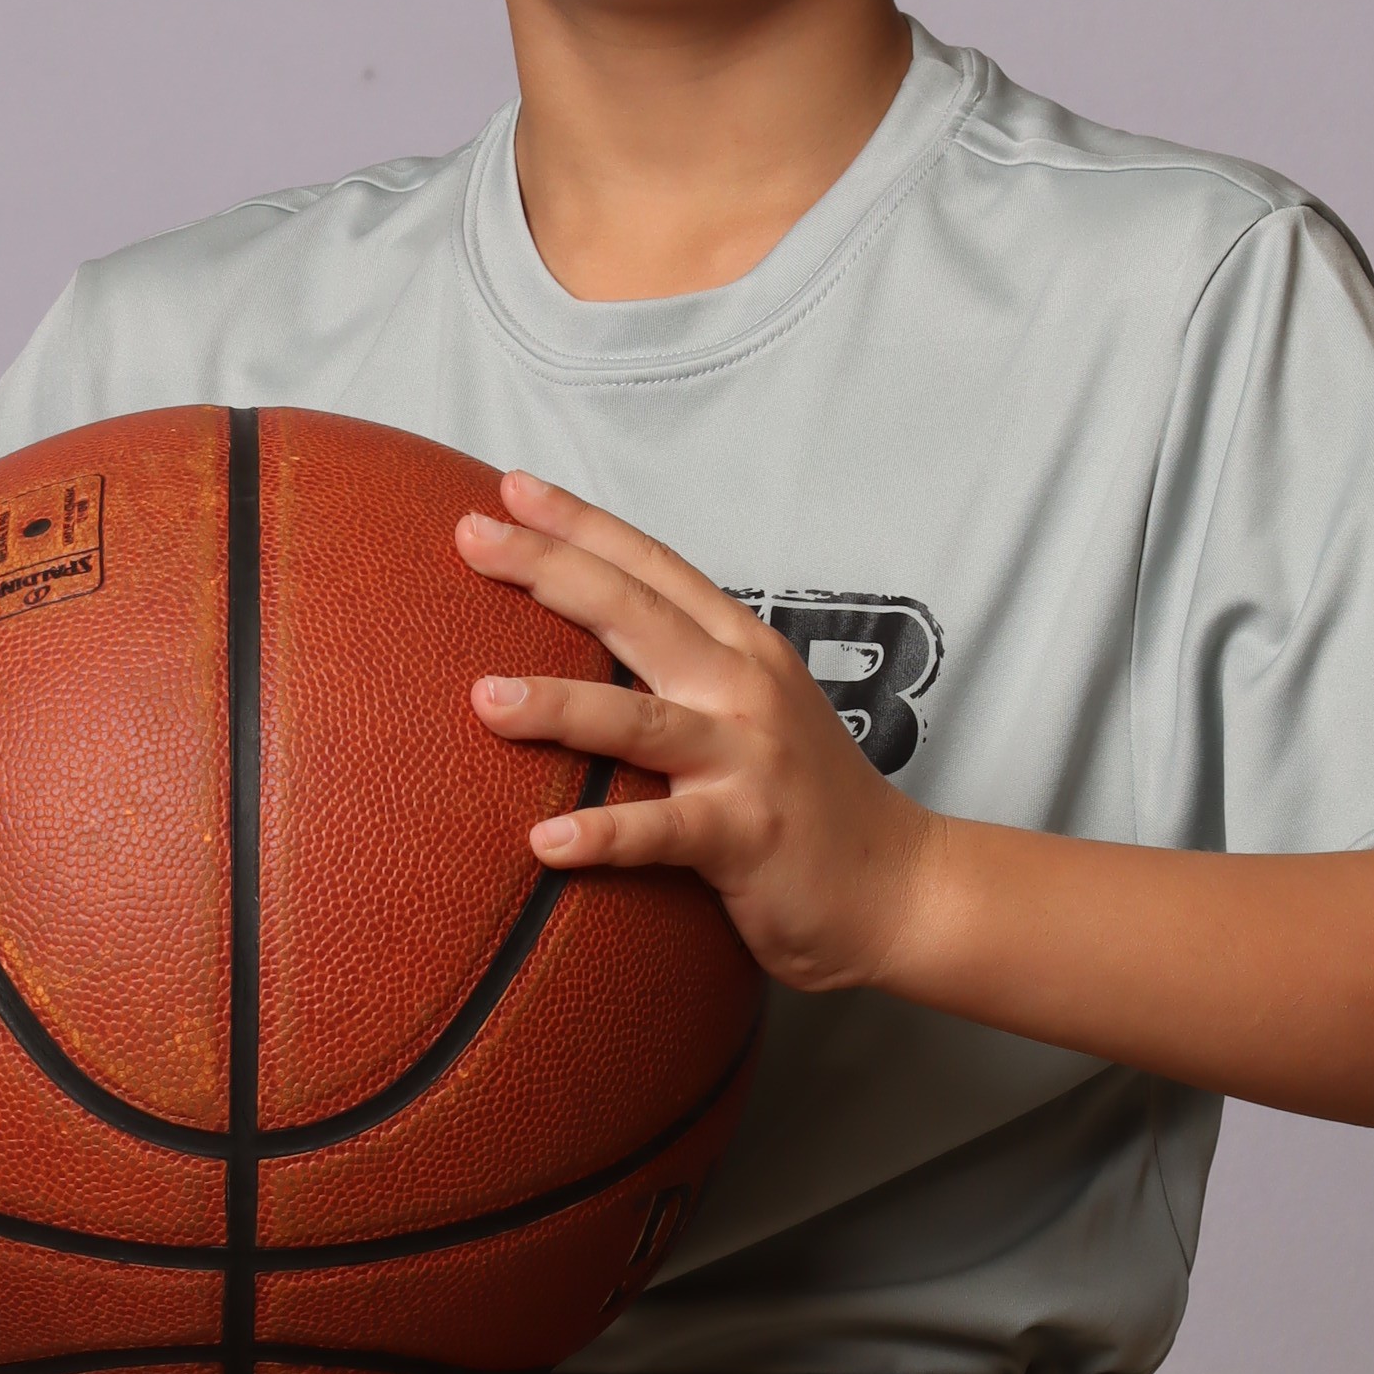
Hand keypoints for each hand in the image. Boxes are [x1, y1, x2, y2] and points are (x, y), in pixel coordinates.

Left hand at [459, 472, 935, 994]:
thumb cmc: (809, 799)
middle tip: (471, 538)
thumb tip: (589, 654)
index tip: (510, 490)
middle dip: (550, 568)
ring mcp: (746, 758)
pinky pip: (662, 832)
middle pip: (635, 611)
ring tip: (482, 700)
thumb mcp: (754, 711)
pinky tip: (544, 842)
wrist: (902, 884)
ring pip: (639, 719)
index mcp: (741, 649)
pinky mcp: (746, 834)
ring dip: (559, 705)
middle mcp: (743, 688)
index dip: (583, 524)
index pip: (652, 567)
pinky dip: (604, 834)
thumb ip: (687, 674)